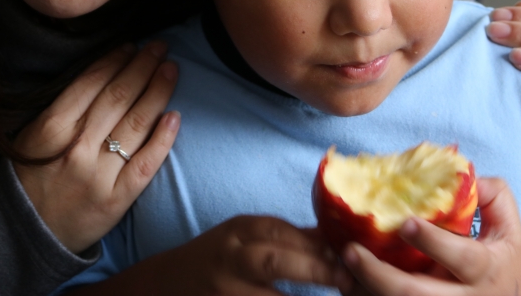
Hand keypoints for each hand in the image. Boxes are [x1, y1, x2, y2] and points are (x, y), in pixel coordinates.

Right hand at [13, 42, 180, 252]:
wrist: (25, 236)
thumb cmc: (31, 180)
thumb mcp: (32, 138)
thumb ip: (62, 110)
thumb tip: (101, 75)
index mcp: (51, 128)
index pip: (91, 84)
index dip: (116, 60)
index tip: (133, 45)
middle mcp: (76, 148)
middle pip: (118, 97)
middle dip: (142, 66)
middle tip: (160, 47)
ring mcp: (98, 174)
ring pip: (134, 124)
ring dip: (157, 92)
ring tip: (171, 70)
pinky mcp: (116, 199)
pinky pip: (144, 164)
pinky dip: (162, 139)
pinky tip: (175, 117)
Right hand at [84, 215, 353, 295]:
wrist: (166, 285)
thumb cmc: (217, 257)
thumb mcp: (246, 236)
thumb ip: (287, 237)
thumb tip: (336, 239)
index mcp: (242, 230)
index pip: (284, 233)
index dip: (321, 246)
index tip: (354, 254)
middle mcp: (231, 256)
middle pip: (276, 260)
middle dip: (316, 270)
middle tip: (350, 280)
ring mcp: (226, 288)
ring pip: (268, 295)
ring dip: (303, 294)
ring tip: (338, 293)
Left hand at [341, 178, 520, 295]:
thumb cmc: (508, 264)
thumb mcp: (511, 230)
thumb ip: (493, 196)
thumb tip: (462, 171)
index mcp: (485, 269)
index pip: (461, 257)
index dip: (432, 241)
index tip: (404, 223)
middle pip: (416, 295)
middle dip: (380, 276)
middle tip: (350, 251)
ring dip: (366, 291)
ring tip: (341, 272)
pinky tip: (349, 286)